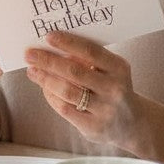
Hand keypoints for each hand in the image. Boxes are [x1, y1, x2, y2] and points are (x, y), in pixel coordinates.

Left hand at [24, 31, 141, 147]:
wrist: (133, 124)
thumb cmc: (112, 88)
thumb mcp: (110, 70)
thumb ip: (88, 60)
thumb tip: (52, 46)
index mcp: (119, 68)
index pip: (91, 51)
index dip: (68, 43)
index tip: (48, 36)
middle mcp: (114, 88)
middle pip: (75, 71)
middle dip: (48, 61)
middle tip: (29, 54)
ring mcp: (105, 110)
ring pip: (67, 91)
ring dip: (45, 79)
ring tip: (32, 70)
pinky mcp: (94, 127)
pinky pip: (65, 108)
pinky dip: (51, 96)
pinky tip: (44, 88)